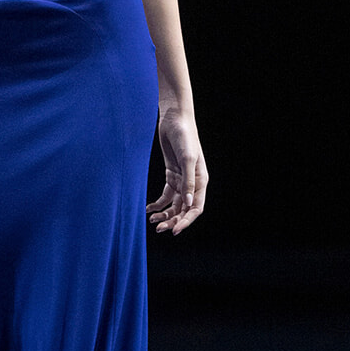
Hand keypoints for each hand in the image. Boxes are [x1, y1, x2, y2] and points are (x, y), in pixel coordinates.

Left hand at [147, 106, 207, 234]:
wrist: (174, 119)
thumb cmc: (184, 136)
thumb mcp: (187, 159)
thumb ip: (188, 181)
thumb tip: (189, 204)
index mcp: (201, 181)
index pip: (196, 208)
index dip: (186, 221)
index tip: (174, 231)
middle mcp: (193, 183)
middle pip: (184, 209)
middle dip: (173, 220)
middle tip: (159, 228)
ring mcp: (181, 180)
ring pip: (174, 204)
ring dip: (165, 214)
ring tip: (152, 220)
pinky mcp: (171, 175)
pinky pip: (165, 195)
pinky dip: (158, 203)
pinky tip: (148, 209)